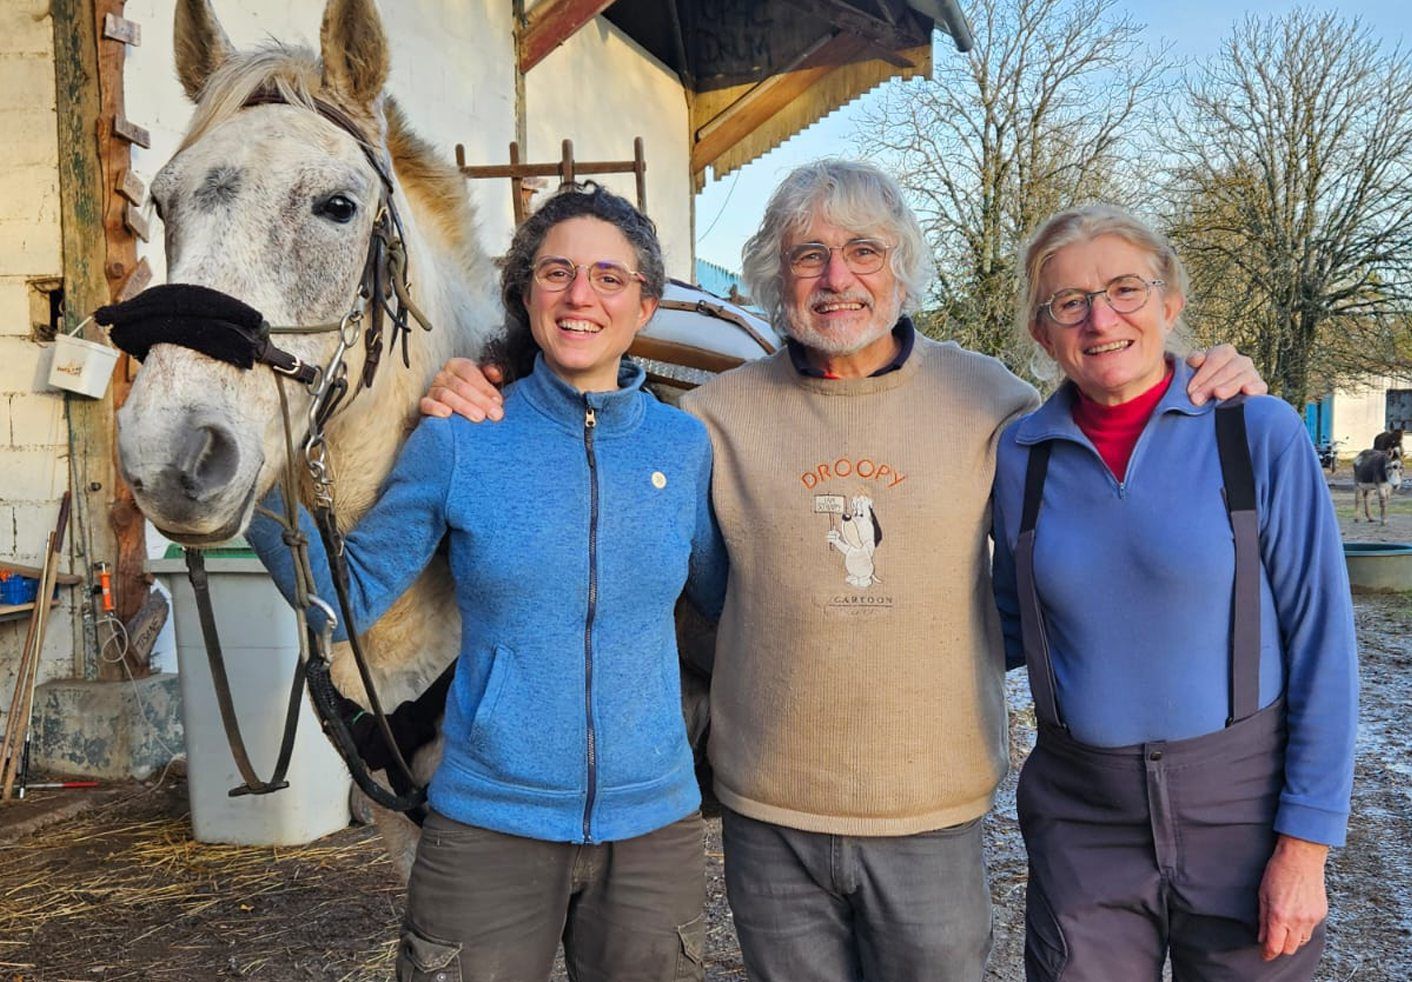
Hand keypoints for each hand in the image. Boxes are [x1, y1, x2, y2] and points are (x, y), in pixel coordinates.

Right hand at [419, 357, 504, 421]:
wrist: (455, 405)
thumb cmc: (472, 392)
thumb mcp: (484, 380)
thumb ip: (491, 374)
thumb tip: (496, 374)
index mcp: (458, 365)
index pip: (471, 373)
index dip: (485, 387)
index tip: (498, 401)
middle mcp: (444, 375)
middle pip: (461, 386)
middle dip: (481, 401)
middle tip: (495, 414)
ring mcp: (433, 389)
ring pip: (446, 395)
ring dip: (464, 407)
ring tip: (479, 417)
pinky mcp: (425, 403)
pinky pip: (427, 404)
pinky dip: (436, 408)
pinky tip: (447, 414)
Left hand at [1184, 345, 1267, 404]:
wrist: (1218, 397)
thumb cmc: (1204, 381)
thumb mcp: (1195, 370)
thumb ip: (1193, 361)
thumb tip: (1196, 359)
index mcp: (1225, 352)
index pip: (1216, 358)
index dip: (1203, 373)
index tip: (1190, 389)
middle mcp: (1241, 361)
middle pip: (1229, 369)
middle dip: (1211, 384)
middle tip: (1197, 399)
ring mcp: (1252, 373)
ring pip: (1243, 376)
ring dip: (1229, 386)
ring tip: (1218, 394)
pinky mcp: (1260, 387)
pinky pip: (1260, 385)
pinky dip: (1255, 387)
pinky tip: (1247, 391)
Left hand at [1257, 835, 1328, 960]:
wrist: (1302, 857)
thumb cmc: (1279, 871)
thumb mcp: (1263, 894)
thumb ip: (1262, 919)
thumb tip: (1262, 937)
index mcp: (1279, 916)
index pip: (1275, 947)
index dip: (1267, 954)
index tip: (1264, 955)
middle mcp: (1297, 921)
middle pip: (1290, 949)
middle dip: (1280, 948)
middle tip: (1273, 941)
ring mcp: (1312, 918)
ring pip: (1302, 941)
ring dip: (1292, 939)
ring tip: (1284, 927)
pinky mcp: (1321, 913)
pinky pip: (1311, 929)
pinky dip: (1302, 928)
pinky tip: (1296, 916)